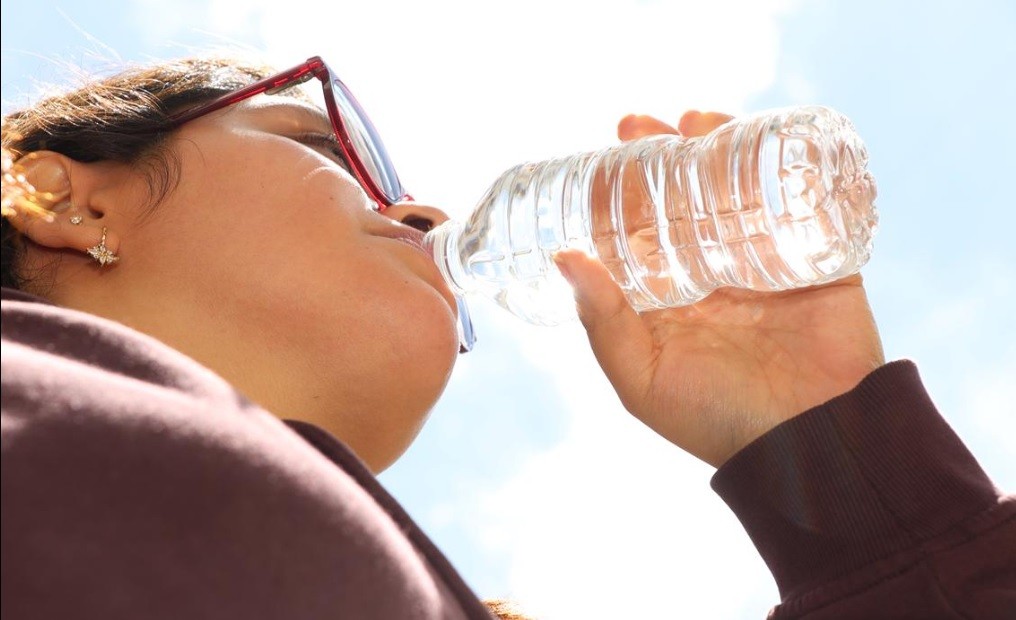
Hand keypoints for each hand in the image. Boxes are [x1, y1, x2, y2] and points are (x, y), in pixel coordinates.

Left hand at [554, 111, 885, 467]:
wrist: (812, 441)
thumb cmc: (717, 420)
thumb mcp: (641, 380)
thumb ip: (604, 322)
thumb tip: (565, 258)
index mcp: (665, 304)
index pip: (632, 237)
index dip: (614, 197)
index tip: (599, 158)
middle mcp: (708, 279)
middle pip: (678, 204)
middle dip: (656, 162)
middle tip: (636, 127)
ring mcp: (760, 265)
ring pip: (731, 195)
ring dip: (711, 153)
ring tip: (691, 122)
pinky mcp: (814, 259)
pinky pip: (794, 205)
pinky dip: (777, 170)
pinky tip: (755, 139)